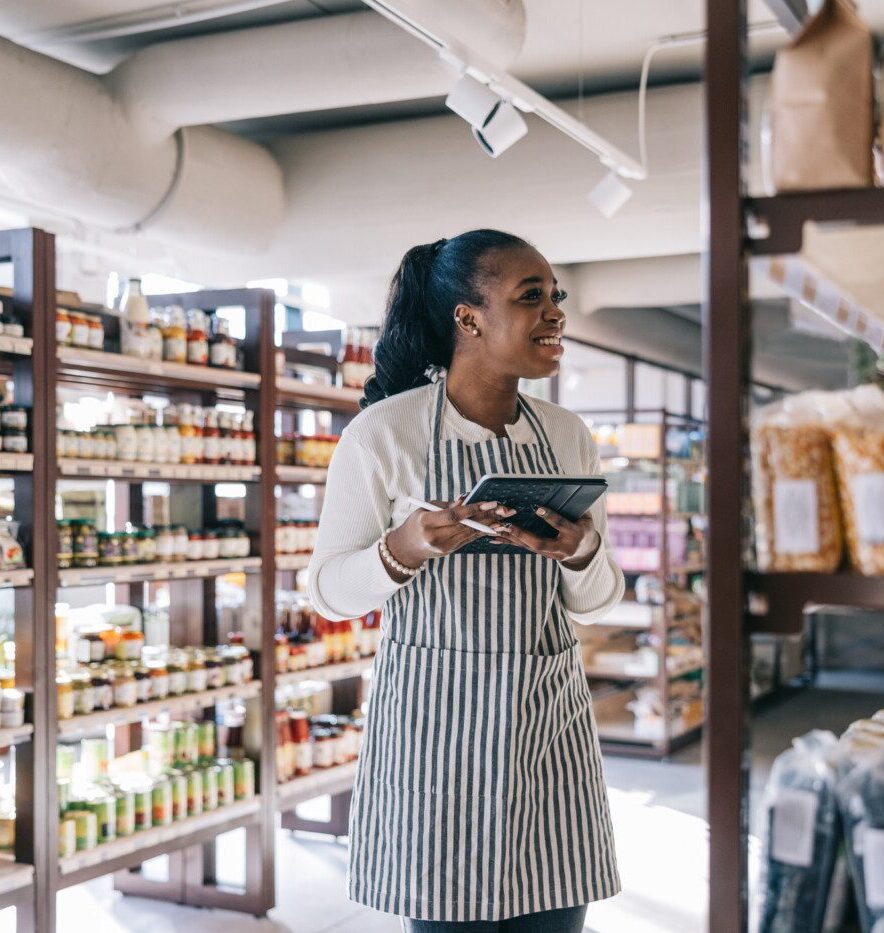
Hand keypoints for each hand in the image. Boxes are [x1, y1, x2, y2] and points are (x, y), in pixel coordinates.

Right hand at [384, 496, 516, 573]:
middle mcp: (436, 537)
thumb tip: (466, 498)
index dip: (473, 509)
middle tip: (505, 509)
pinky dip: (482, 531)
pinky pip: (469, 539)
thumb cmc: (416, 522)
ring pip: (471, 533)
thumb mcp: (426, 509)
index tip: (490, 503)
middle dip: (487, 516)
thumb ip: (446, 505)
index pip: (453, 516)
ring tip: (505, 516)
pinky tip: (496, 526)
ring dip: (490, 524)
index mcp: (427, 523)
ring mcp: (444, 546)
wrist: (407, 547)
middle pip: (466, 525)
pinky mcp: (451, 550)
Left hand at [491, 506, 601, 567]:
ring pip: (529, 547)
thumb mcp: (585, 517)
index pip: (561, 525)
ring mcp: (552, 554)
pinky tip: (495, 539)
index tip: (538, 509)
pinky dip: (509, 542)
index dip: (550, 517)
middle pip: (540, 543)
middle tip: (508, 526)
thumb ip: (576, 507)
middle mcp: (562, 548)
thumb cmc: (584, 528)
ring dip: (511, 539)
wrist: (586, 552)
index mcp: (575, 534)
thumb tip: (564, 490)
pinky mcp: (543, 555)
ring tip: (496, 530)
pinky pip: (524, 548)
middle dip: (523, 535)